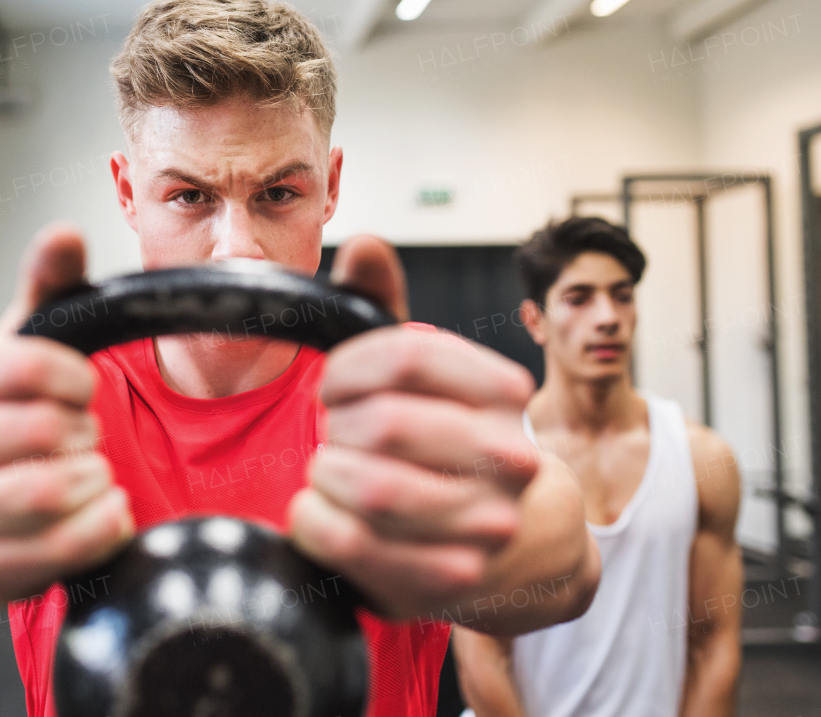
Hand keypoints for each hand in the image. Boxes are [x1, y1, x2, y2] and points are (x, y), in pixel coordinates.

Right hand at [0, 223, 134, 621]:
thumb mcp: (7, 351)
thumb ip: (44, 289)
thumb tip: (64, 234)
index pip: (25, 364)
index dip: (76, 378)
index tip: (83, 388)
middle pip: (41, 431)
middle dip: (84, 433)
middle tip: (82, 436)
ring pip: (47, 496)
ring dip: (93, 484)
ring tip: (92, 474)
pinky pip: (47, 556)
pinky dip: (93, 532)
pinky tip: (99, 514)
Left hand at [289, 236, 538, 618]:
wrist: (511, 545)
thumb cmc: (443, 441)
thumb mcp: (422, 373)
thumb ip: (386, 308)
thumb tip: (368, 244)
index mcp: (502, 393)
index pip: (403, 355)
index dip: (346, 370)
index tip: (334, 387)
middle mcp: (507, 459)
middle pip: (384, 424)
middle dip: (337, 427)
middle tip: (337, 435)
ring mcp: (484, 526)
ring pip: (368, 486)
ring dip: (326, 475)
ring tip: (332, 473)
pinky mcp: (444, 580)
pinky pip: (349, 543)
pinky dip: (313, 521)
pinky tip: (317, 510)